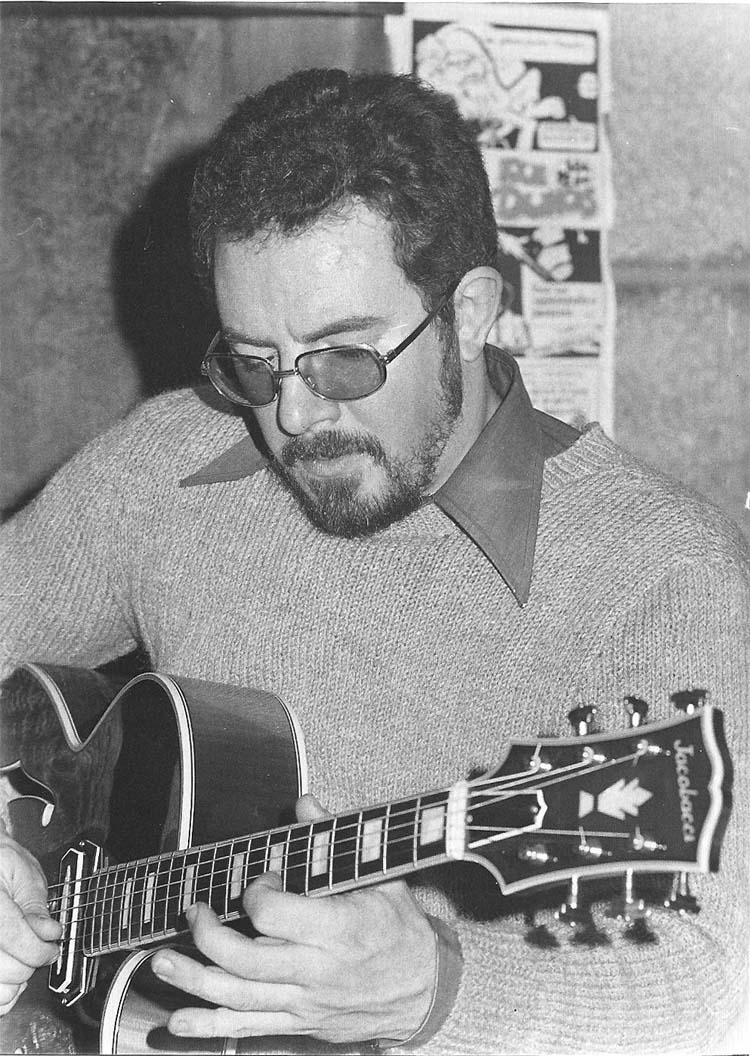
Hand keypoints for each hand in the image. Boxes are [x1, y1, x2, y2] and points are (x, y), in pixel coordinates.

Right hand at [0, 832, 61, 1015]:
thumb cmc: (1, 863)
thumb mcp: (24, 874)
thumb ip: (36, 906)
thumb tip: (49, 933)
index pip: (15, 939)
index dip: (41, 948)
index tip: (52, 947)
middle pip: (6, 969)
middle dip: (31, 962)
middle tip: (40, 947)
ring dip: (15, 980)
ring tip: (23, 959)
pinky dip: (4, 991)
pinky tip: (9, 973)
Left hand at [151, 794, 436, 1042]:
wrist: (423, 991)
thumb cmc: (400, 930)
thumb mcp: (381, 878)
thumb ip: (337, 838)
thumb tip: (304, 801)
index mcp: (339, 930)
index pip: (275, 915)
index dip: (256, 893)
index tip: (261, 880)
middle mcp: (317, 971)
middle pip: (246, 961)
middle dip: (209, 935)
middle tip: (194, 911)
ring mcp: (304, 1002)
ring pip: (238, 998)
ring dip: (193, 981)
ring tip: (161, 962)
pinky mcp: (297, 1023)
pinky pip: (246, 1029)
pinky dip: (209, 1027)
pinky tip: (178, 1021)